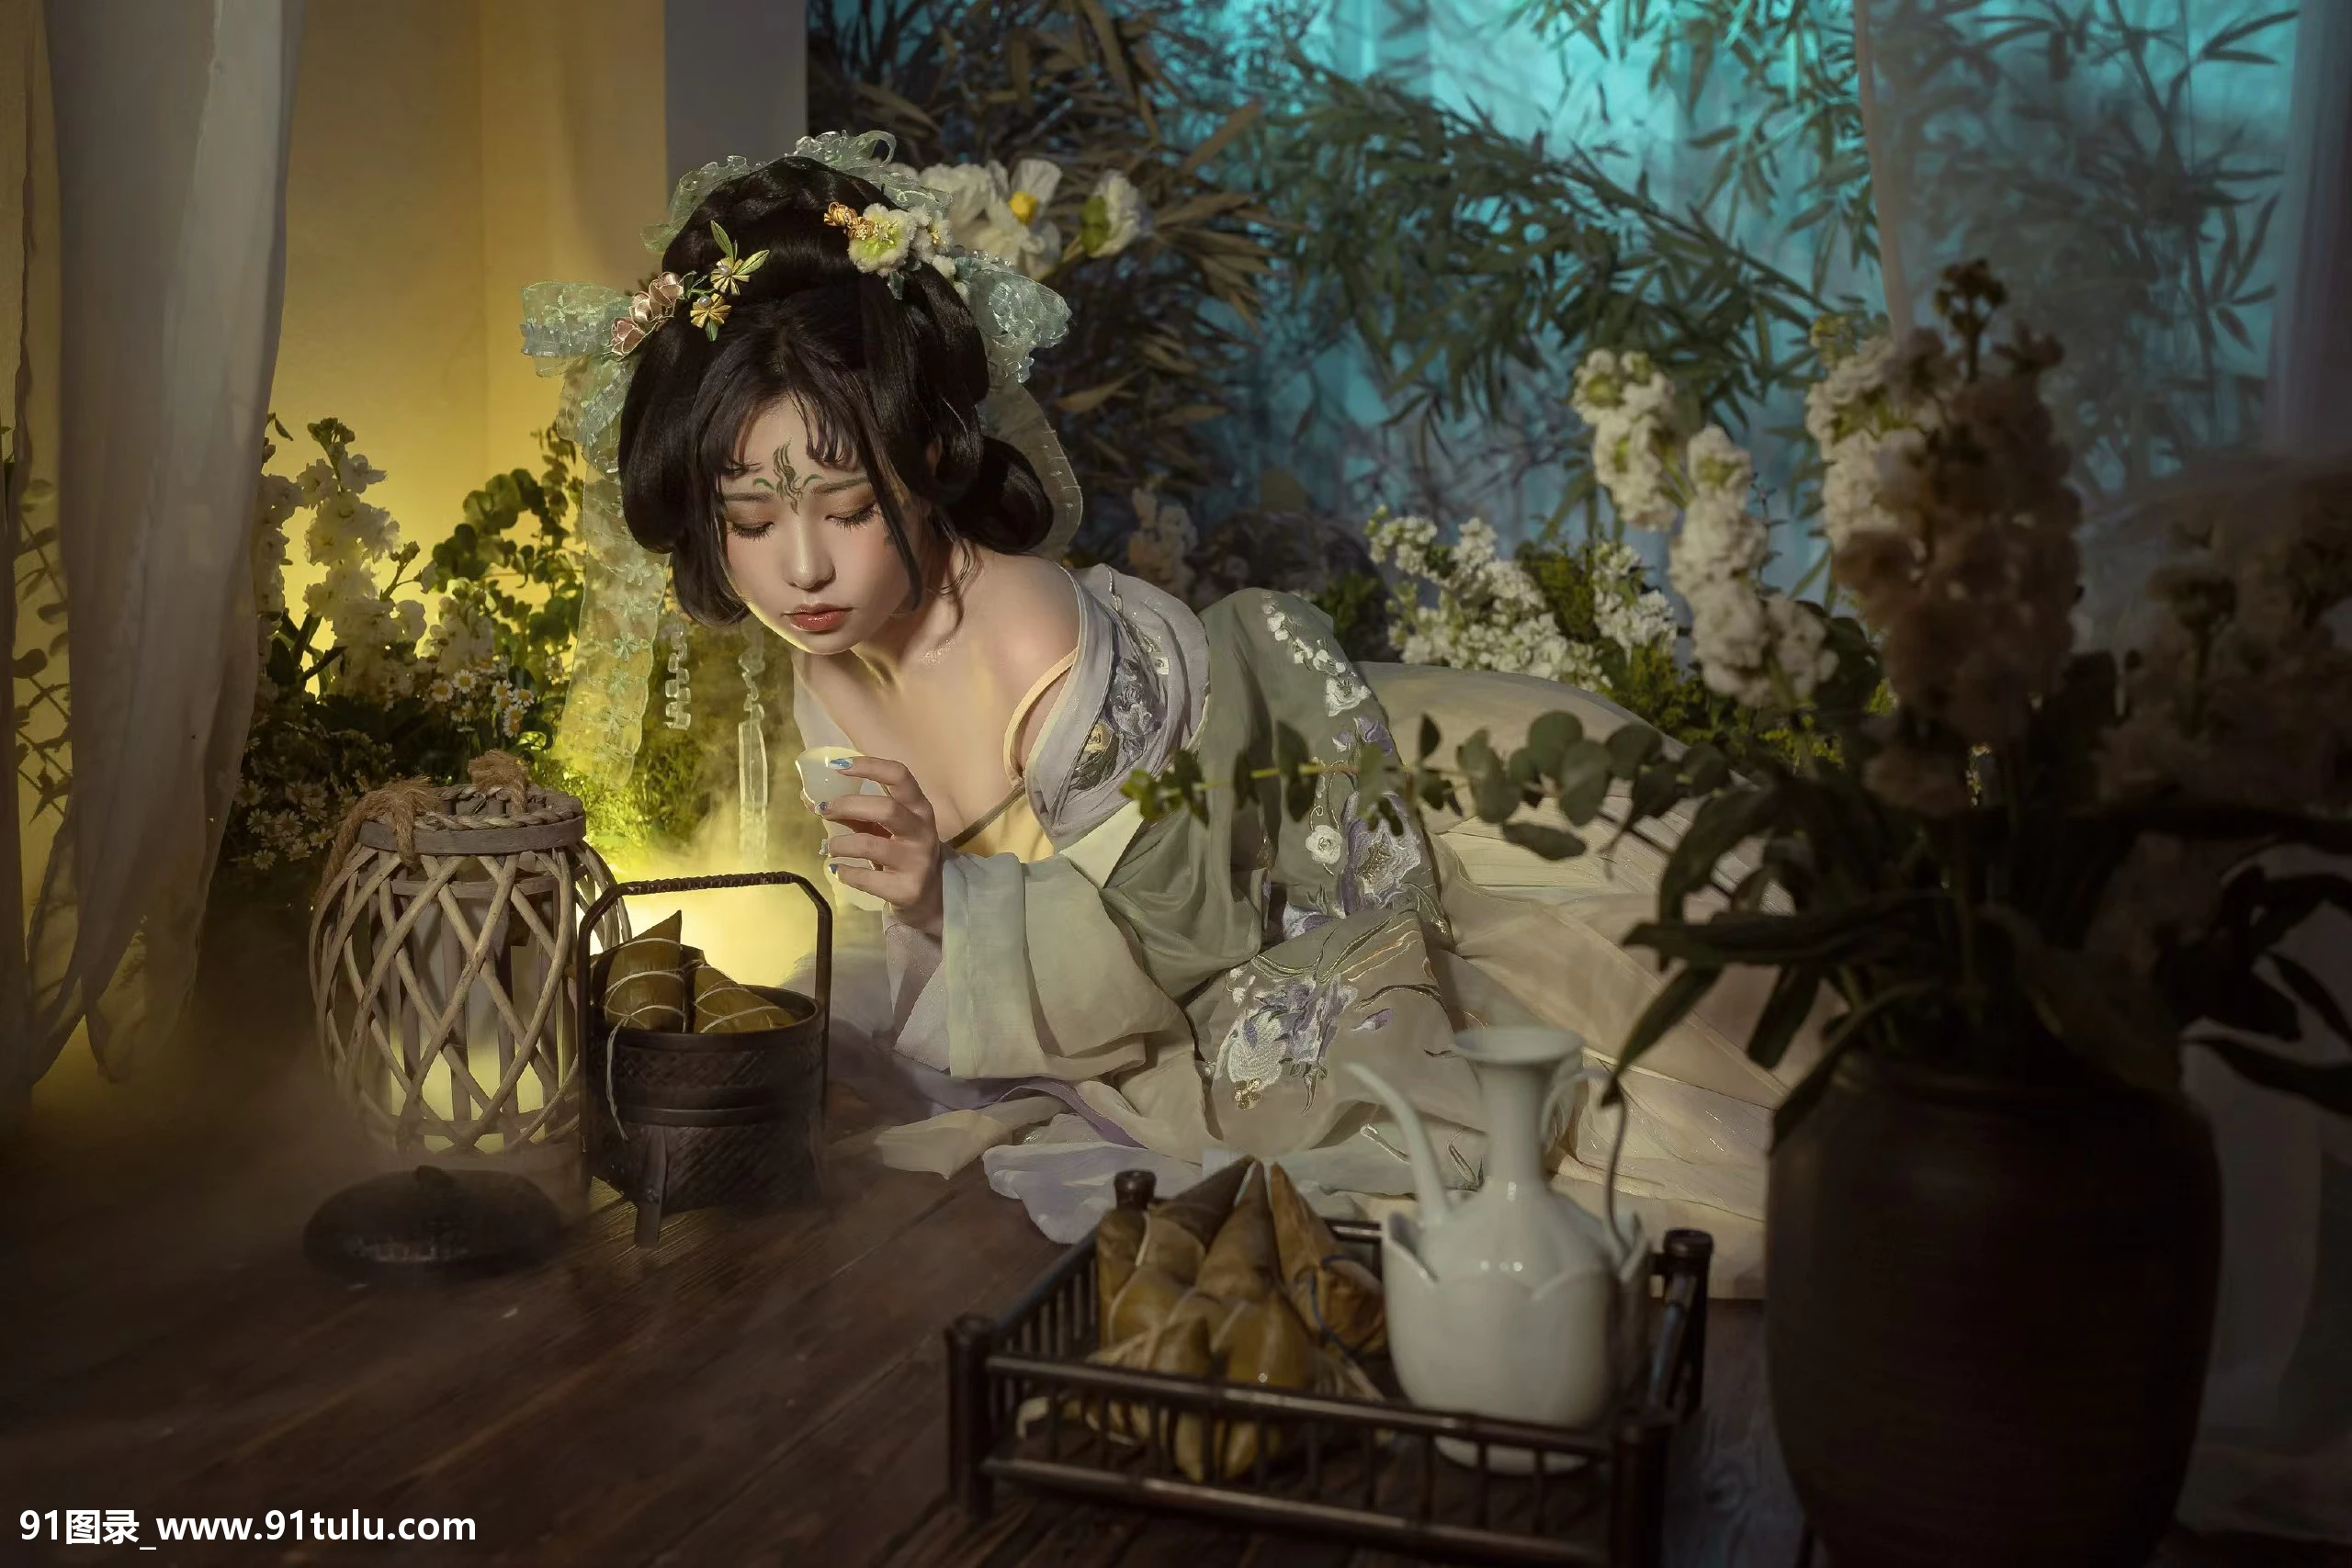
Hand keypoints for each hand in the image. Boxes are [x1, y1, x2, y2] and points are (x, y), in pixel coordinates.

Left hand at [821, 756, 944, 935]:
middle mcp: (922, 831)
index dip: (869, 766)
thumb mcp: (883, 829)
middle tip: (824, 810)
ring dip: (840, 844)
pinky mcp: (906, 889)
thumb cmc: (900, 852)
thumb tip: (810, 799)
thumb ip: (853, 813)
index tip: (837, 766)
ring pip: (871, 844)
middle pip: (886, 808)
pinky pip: (866, 878)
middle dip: (848, 806)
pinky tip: (839, 871)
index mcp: (918, 808)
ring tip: (830, 849)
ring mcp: (917, 862)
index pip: (899, 776)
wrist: (929, 897)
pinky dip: (845, 873)